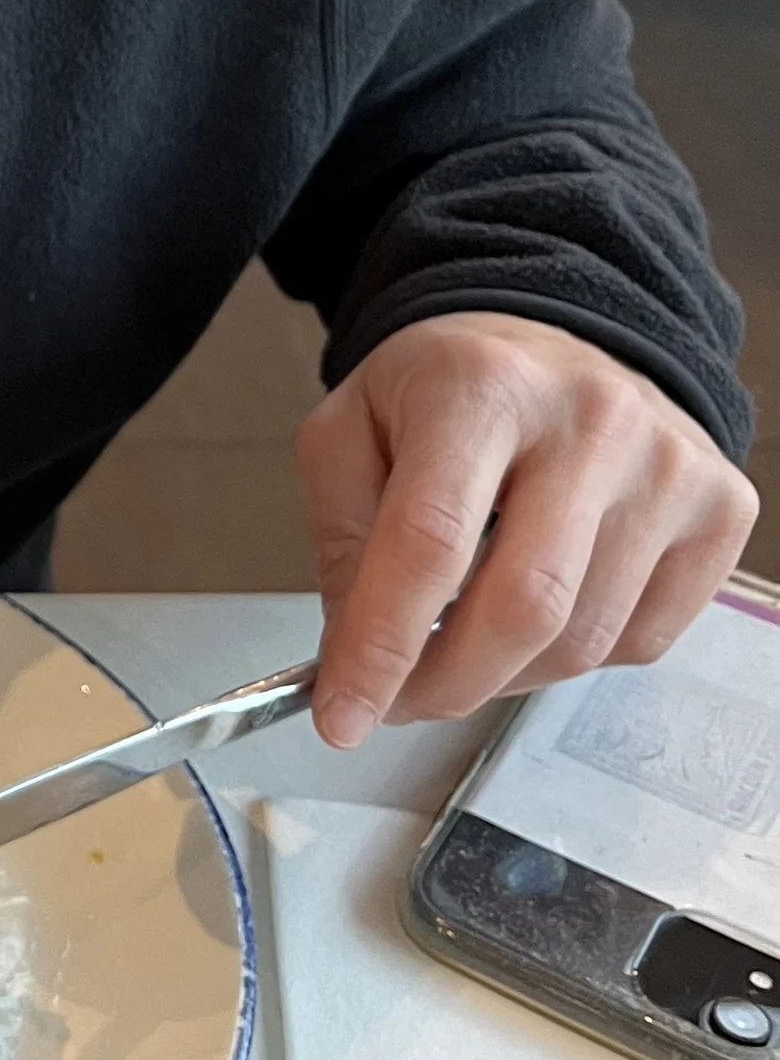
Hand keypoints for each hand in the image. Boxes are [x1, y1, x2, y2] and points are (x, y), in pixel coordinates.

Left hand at [296, 311, 757, 748]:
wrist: (558, 342)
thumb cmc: (450, 391)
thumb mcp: (352, 430)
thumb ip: (340, 536)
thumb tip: (356, 652)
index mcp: (482, 386)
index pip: (430, 542)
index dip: (381, 647)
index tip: (342, 716)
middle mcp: (592, 419)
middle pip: (522, 606)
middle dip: (446, 684)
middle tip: (398, 702)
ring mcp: (668, 466)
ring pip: (581, 640)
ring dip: (504, 678)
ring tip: (460, 647)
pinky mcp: (719, 510)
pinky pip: (641, 640)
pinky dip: (573, 658)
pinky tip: (539, 616)